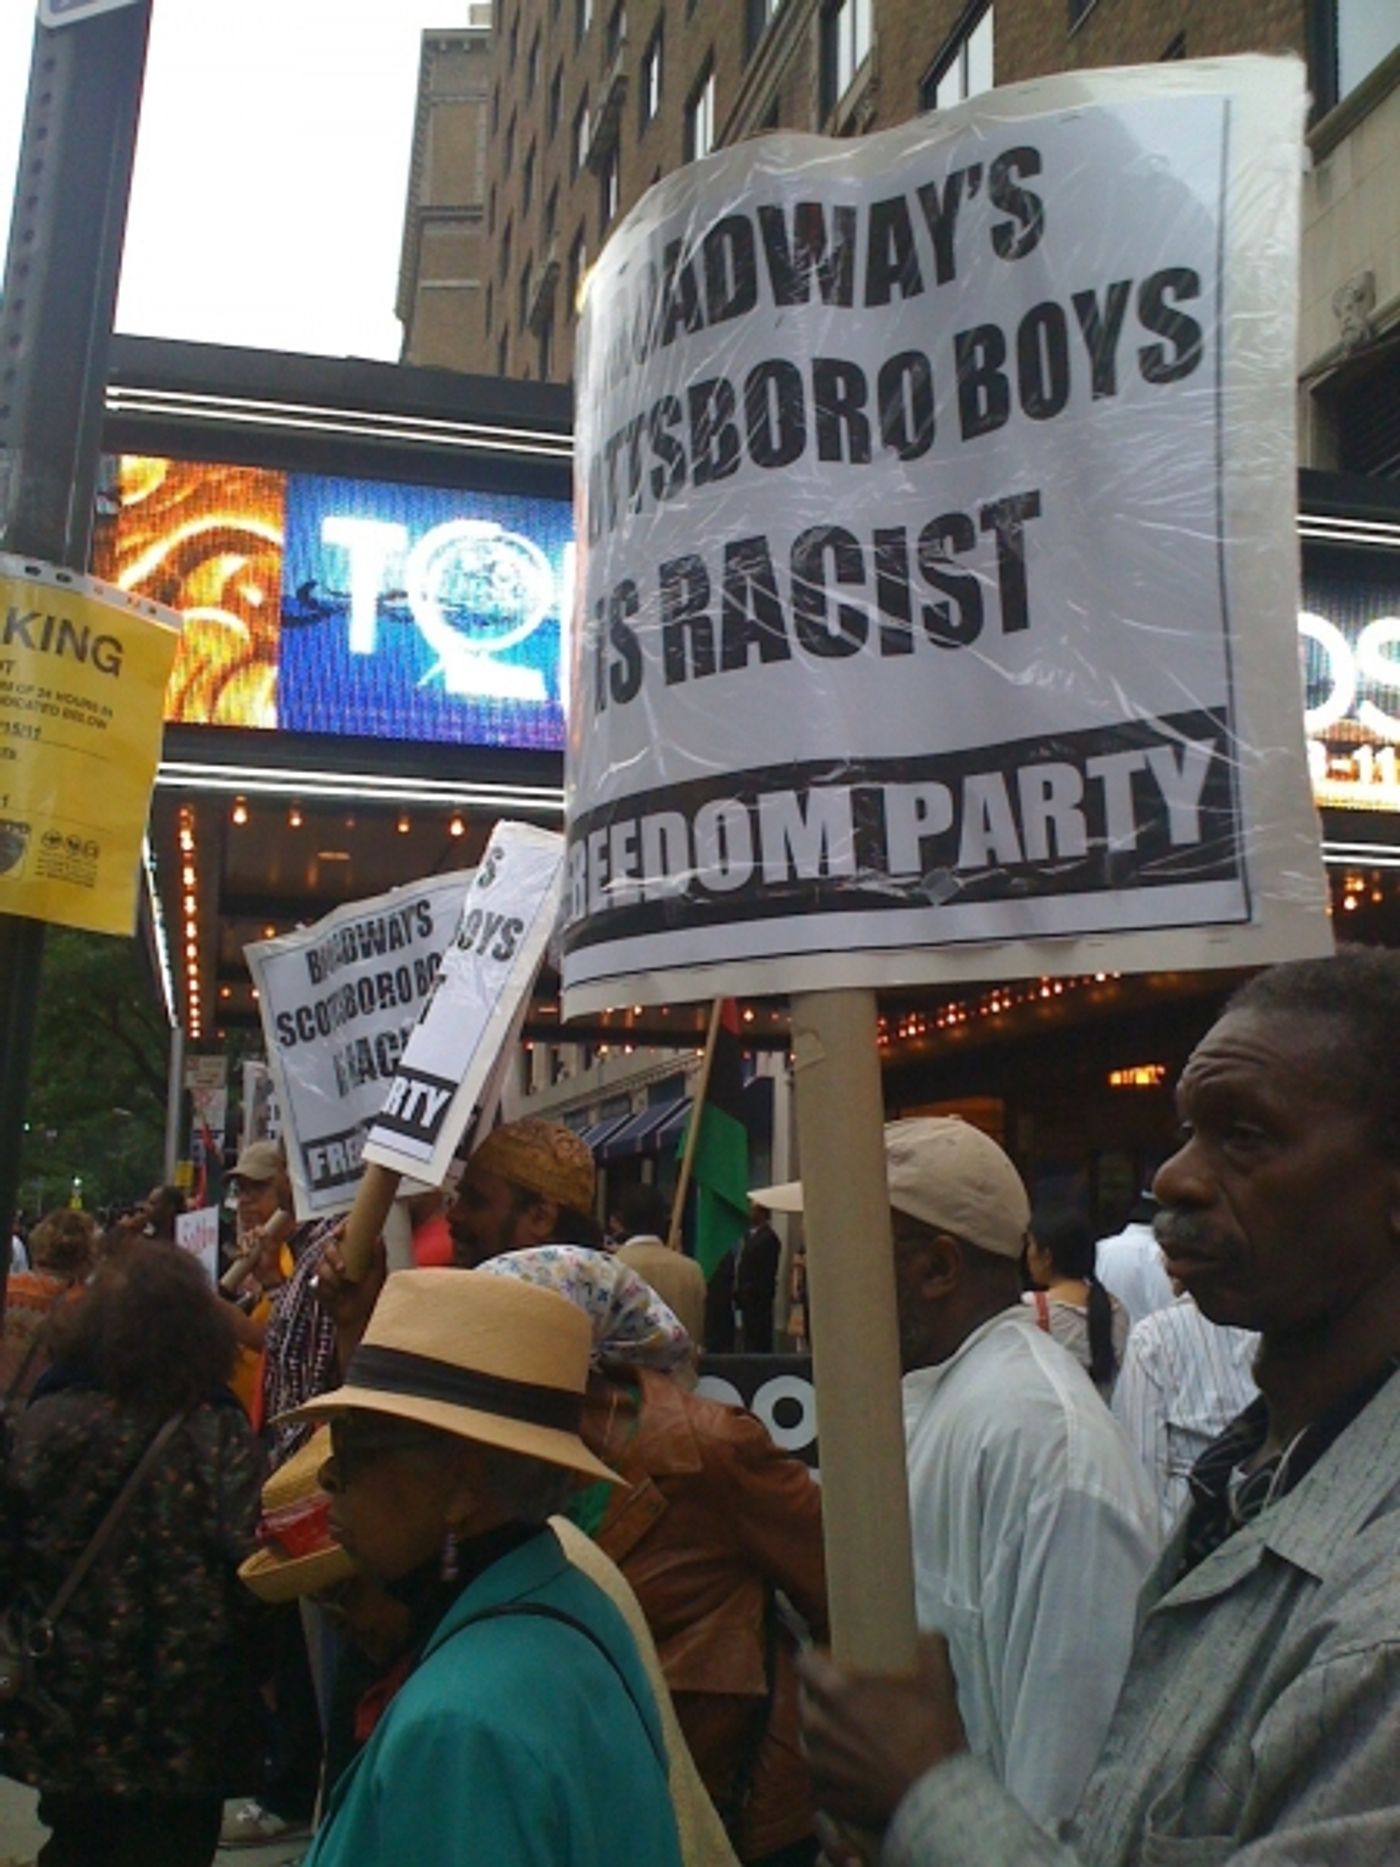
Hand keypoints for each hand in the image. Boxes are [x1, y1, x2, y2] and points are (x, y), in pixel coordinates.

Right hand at [313, 1230, 385, 1364]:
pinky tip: (336, 1296)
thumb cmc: (371, 1294)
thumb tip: (379, 1236)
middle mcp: (337, 1259)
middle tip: (342, 1269)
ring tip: (341, 1287)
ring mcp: (327, 1273)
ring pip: (320, 1266)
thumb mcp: (378, 1274)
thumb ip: (379, 1255)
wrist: (360, 1317)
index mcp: (351, 1253)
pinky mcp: (319, 1287)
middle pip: (327, 1247)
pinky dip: (328, 1290)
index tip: (341, 1232)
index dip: (339, 1229)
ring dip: (331, 1278)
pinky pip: (317, 1283)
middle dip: (333, 1255)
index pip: (342, 1235)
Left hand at [800, 1633, 967, 1829]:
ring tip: (851, 1741)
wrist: (934, 1800)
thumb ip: (930, 1649)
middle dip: (821, 1699)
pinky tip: (851, 1773)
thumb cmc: (931, 1738)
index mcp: (837, 1693)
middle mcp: (818, 1726)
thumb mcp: (938, 1685)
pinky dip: (831, 1774)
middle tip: (848, 1704)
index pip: (803, 1662)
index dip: (817, 1660)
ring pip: (810, 1740)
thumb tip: (927, 1634)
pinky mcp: (824, 1795)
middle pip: (806, 1702)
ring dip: (825, 1737)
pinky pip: (818, 1777)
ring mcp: (818, 1764)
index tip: (834, 1665)